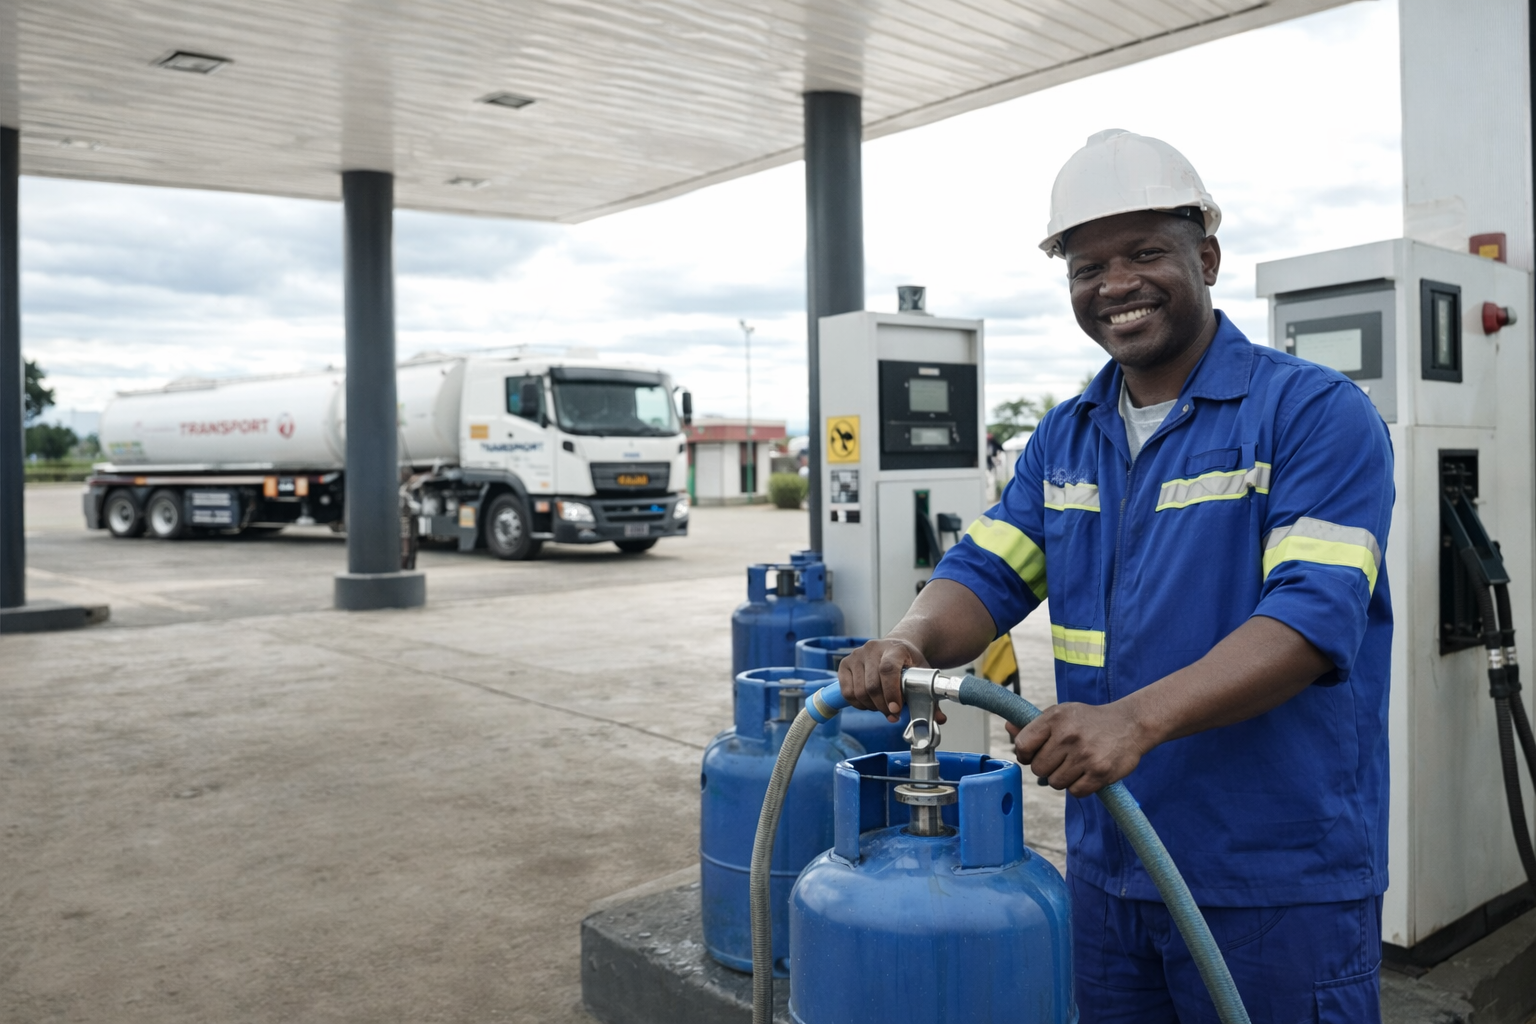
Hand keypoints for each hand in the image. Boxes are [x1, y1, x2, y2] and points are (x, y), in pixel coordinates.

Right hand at [838, 639, 928, 721]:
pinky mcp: (845, 664)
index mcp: (894, 649)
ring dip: (871, 707)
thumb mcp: (922, 673)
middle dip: (882, 706)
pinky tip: (869, 704)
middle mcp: (872, 648)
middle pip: (872, 685)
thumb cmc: (908, 662)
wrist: (895, 647)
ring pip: (859, 691)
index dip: (891, 692)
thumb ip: (929, 695)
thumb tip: (939, 719)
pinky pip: (847, 692)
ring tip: (882, 708)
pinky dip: (857, 703)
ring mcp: (857, 655)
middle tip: (893, 714)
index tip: (896, 710)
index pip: (888, 669)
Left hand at [1009, 701, 1149, 796]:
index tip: (1034, 754)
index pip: (1023, 745)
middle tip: (1060, 759)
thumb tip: (1008, 728)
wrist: (1130, 724)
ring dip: (1062, 778)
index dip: (1025, 755)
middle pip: (1038, 769)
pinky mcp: (1100, 772)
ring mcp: (1085, 755)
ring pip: (1055, 783)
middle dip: (1046, 768)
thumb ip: (1034, 724)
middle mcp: (1068, 736)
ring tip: (1075, 765)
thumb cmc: (1089, 721)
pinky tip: (1086, 773)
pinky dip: (1078, 787)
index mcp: (1055, 718)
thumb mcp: (1062, 714)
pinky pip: (1074, 792)